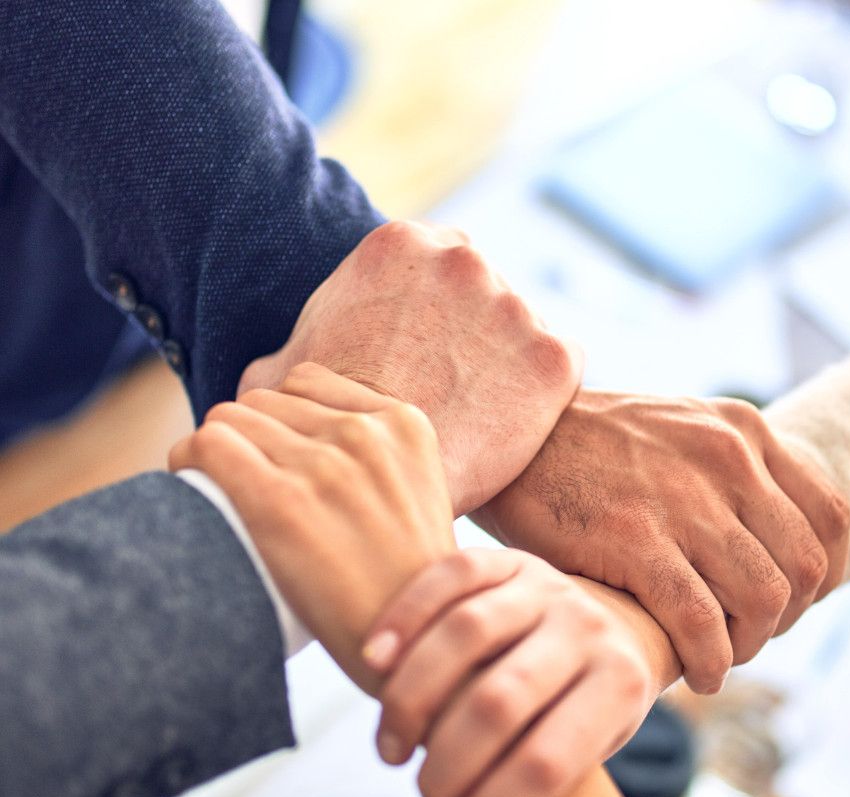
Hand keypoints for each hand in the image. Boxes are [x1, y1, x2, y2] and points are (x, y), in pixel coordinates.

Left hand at [169, 363, 455, 691]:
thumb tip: (301, 439)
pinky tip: (195, 492)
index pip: (309, 382)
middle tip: (247, 487)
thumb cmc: (408, 586)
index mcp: (406, 425)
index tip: (279, 460)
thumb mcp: (420, 494)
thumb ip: (376, 455)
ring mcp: (324, 465)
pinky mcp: (280, 501)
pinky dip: (187, 463)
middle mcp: (366, 434)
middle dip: (249, 439)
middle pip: (265, 401)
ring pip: (229, 418)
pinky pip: (206, 446)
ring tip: (222, 495)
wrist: (413, 649)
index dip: (284, 421)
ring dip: (217, 452)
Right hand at [238, 221, 583, 514]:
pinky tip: (510, 424)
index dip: (429, 314)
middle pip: (482, 289)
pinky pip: (560, 368)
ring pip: (522, 328)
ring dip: (508, 361)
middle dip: (471, 330)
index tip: (423, 352)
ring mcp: (515, 305)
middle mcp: (463, 258)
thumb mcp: (278, 376)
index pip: (433, 266)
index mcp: (398, 244)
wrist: (374, 482)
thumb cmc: (320, 429)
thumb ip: (292, 350)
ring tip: (477, 412)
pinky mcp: (554, 356)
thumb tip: (273, 369)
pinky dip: (544, 394)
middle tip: (451, 384)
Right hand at [362, 548, 654, 796]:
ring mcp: (549, 586)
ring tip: (391, 749)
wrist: (614, 626)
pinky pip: (450, 576)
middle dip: (449, 763)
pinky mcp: (511, 558)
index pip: (549, 763)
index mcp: (621, 686)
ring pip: (467, 633)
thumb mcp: (569, 758)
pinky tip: (372, 662)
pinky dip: (404, 617)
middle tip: (423, 791)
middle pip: (500, 701)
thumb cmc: (580, 711)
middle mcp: (590, 629)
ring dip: (412, 698)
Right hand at [472, 391, 849, 693]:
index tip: (791, 603)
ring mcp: (683, 498)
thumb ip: (727, 471)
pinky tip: (694, 672)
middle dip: (786, 618)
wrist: (509, 432)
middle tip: (747, 635)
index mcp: (743, 431)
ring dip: (749, 645)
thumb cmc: (589, 446)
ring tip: (720, 656)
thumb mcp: (677, 430)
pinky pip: (701, 622)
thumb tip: (769, 540)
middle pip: (804, 565)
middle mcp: (727, 458)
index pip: (830, 516)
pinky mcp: (634, 538)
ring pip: (763, 599)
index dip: (824, 574)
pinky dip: (710, 661)